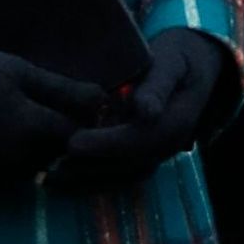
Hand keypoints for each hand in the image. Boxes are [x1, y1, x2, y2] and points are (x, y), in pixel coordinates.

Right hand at [0, 39, 104, 198]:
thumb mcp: (17, 71)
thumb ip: (62, 90)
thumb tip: (104, 100)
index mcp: (28, 128)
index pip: (78, 137)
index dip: (86, 123)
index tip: (84, 105)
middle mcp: (11, 159)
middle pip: (57, 157)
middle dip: (62, 138)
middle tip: (55, 110)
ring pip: (33, 168)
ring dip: (37, 150)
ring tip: (20, 118)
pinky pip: (4, 175)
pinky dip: (10, 159)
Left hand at [51, 29, 237, 190]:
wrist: (194, 70)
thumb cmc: (176, 60)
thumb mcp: (169, 63)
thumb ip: (157, 86)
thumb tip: (146, 112)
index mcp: (176, 122)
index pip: (139, 140)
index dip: (106, 145)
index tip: (72, 143)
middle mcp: (168, 145)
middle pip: (127, 166)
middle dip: (88, 168)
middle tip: (49, 164)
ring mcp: (158, 155)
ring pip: (122, 178)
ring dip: (86, 182)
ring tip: (50, 177)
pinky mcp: (146, 158)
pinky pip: (120, 178)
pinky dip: (92, 184)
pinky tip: (62, 180)